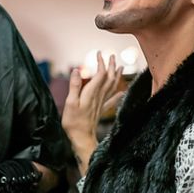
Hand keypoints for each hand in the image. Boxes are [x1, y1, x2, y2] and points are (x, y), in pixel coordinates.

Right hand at [62, 52, 123, 171]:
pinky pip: (112, 100)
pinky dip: (118, 94)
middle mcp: (98, 96)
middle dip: (111, 66)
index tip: (99, 53)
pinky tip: (123, 91)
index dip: (101, 63)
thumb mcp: (70, 102)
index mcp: (91, 93)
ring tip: (120, 67)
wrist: (81, 139)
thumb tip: (77, 70)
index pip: (100, 73)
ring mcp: (101, 103)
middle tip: (112, 56)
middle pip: (109, 78)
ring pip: (112, 87)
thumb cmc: (73, 122)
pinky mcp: (101, 110)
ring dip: (116, 76)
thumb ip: (74, 86)